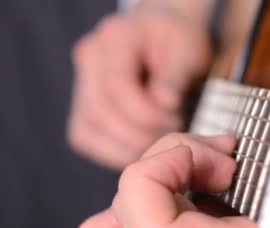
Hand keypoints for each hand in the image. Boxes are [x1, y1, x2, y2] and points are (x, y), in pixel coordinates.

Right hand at [67, 1, 212, 169]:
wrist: (164, 33)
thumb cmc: (179, 41)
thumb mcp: (189, 50)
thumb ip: (176, 76)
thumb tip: (164, 104)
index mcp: (116, 38)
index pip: (117, 86)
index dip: (146, 114)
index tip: (175, 119)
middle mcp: (90, 57)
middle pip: (100, 111)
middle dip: (138, 134)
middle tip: (170, 134)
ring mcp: (80, 82)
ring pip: (87, 129)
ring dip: (125, 147)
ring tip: (158, 141)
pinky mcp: (82, 106)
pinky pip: (85, 137)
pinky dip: (113, 151)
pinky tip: (141, 147)